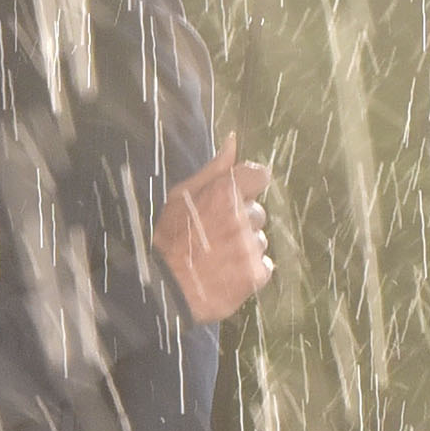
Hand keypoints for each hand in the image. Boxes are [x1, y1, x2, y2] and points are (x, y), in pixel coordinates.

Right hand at [154, 137, 273, 324]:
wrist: (165, 290)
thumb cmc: (169, 240)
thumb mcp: (182, 197)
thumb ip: (214, 169)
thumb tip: (233, 140)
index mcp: (223, 193)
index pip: (259, 175)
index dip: (249, 186)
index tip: (238, 197)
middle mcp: (240, 217)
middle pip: (258, 212)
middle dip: (242, 222)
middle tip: (215, 236)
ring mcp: (249, 247)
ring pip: (260, 240)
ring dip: (245, 247)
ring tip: (218, 257)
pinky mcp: (255, 273)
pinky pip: (264, 265)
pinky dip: (250, 270)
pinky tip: (227, 272)